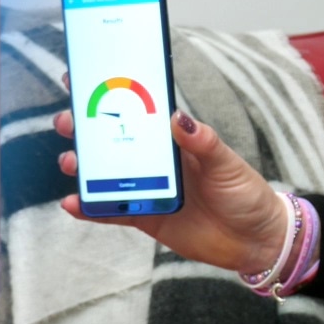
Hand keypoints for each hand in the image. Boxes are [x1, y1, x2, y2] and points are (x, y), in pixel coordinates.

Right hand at [55, 81, 292, 275]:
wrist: (255, 241)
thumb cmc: (246, 194)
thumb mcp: (227, 163)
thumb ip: (202, 142)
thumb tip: (177, 116)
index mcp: (175, 140)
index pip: (139, 112)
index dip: (113, 97)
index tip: (84, 82)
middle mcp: (157, 161)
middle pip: (113, 140)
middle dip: (86, 129)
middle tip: (68, 122)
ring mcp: (148, 189)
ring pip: (106, 174)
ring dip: (83, 167)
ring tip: (70, 162)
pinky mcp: (145, 217)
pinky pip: (112, 211)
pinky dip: (91, 208)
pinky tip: (73, 203)